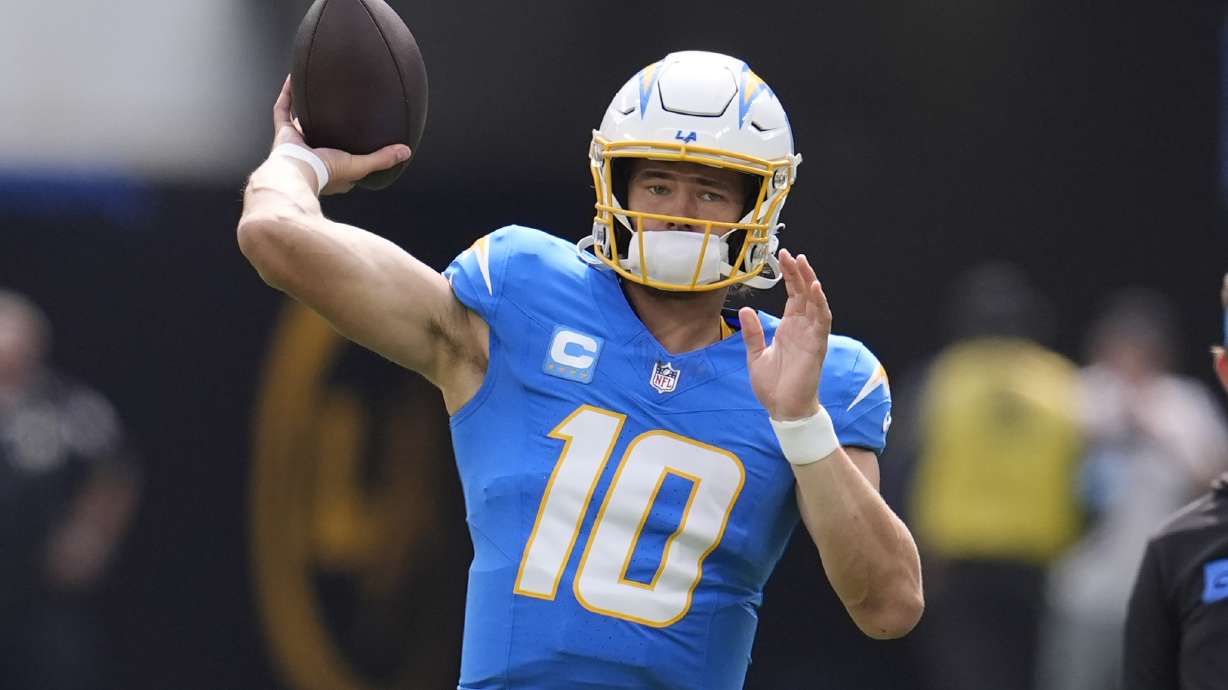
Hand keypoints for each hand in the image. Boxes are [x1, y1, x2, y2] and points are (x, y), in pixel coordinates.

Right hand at [271, 75, 409, 194]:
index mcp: (330, 169)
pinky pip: (282, 110)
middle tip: (338, 108)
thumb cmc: (327, 171)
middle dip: (328, 124)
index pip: (344, 160)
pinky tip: (294, 78)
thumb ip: (382, 158)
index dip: (353, 151)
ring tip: (315, 90)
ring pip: (301, 121)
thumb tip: (406, 151)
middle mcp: (312, 156)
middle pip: (322, 136)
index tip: (361, 139)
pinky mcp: (283, 133)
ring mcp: (296, 144)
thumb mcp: (360, 165)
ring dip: (306, 107)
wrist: (297, 170)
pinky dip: (287, 94)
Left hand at [739, 250, 830, 420]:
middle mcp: (802, 328)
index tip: (783, 257)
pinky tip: (815, 288)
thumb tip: (746, 309)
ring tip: (802, 263)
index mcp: (789, 328)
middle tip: (790, 253)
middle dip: (798, 272)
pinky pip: (822, 321)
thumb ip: (753, 333)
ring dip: (810, 282)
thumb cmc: (773, 386)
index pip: (793, 295)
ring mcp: (811, 336)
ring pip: (814, 302)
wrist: (783, 409)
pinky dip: (820, 304)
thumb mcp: (755, 355)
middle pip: (804, 293)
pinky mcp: (816, 346)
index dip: (790, 276)